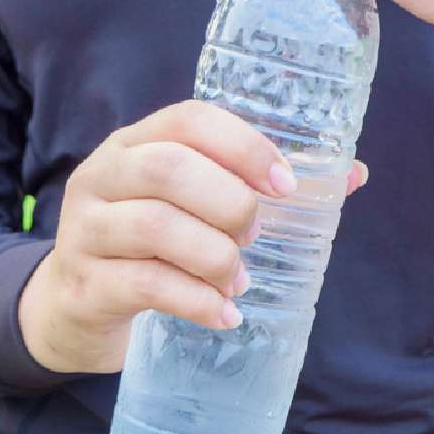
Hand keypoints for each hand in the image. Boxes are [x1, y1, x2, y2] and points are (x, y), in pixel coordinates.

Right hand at [19, 101, 368, 373]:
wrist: (79, 303)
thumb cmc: (157, 242)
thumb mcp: (197, 204)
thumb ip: (266, 186)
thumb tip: (354, 174)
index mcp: (138, 142)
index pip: (189, 120)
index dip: (244, 147)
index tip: (285, 185)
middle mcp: (104, 175)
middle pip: (168, 169)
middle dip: (230, 203)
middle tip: (257, 235)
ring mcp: (86, 230)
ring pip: (155, 227)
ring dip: (216, 256)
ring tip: (240, 279)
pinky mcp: (84, 284)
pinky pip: (145, 285)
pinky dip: (197, 301)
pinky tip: (226, 313)